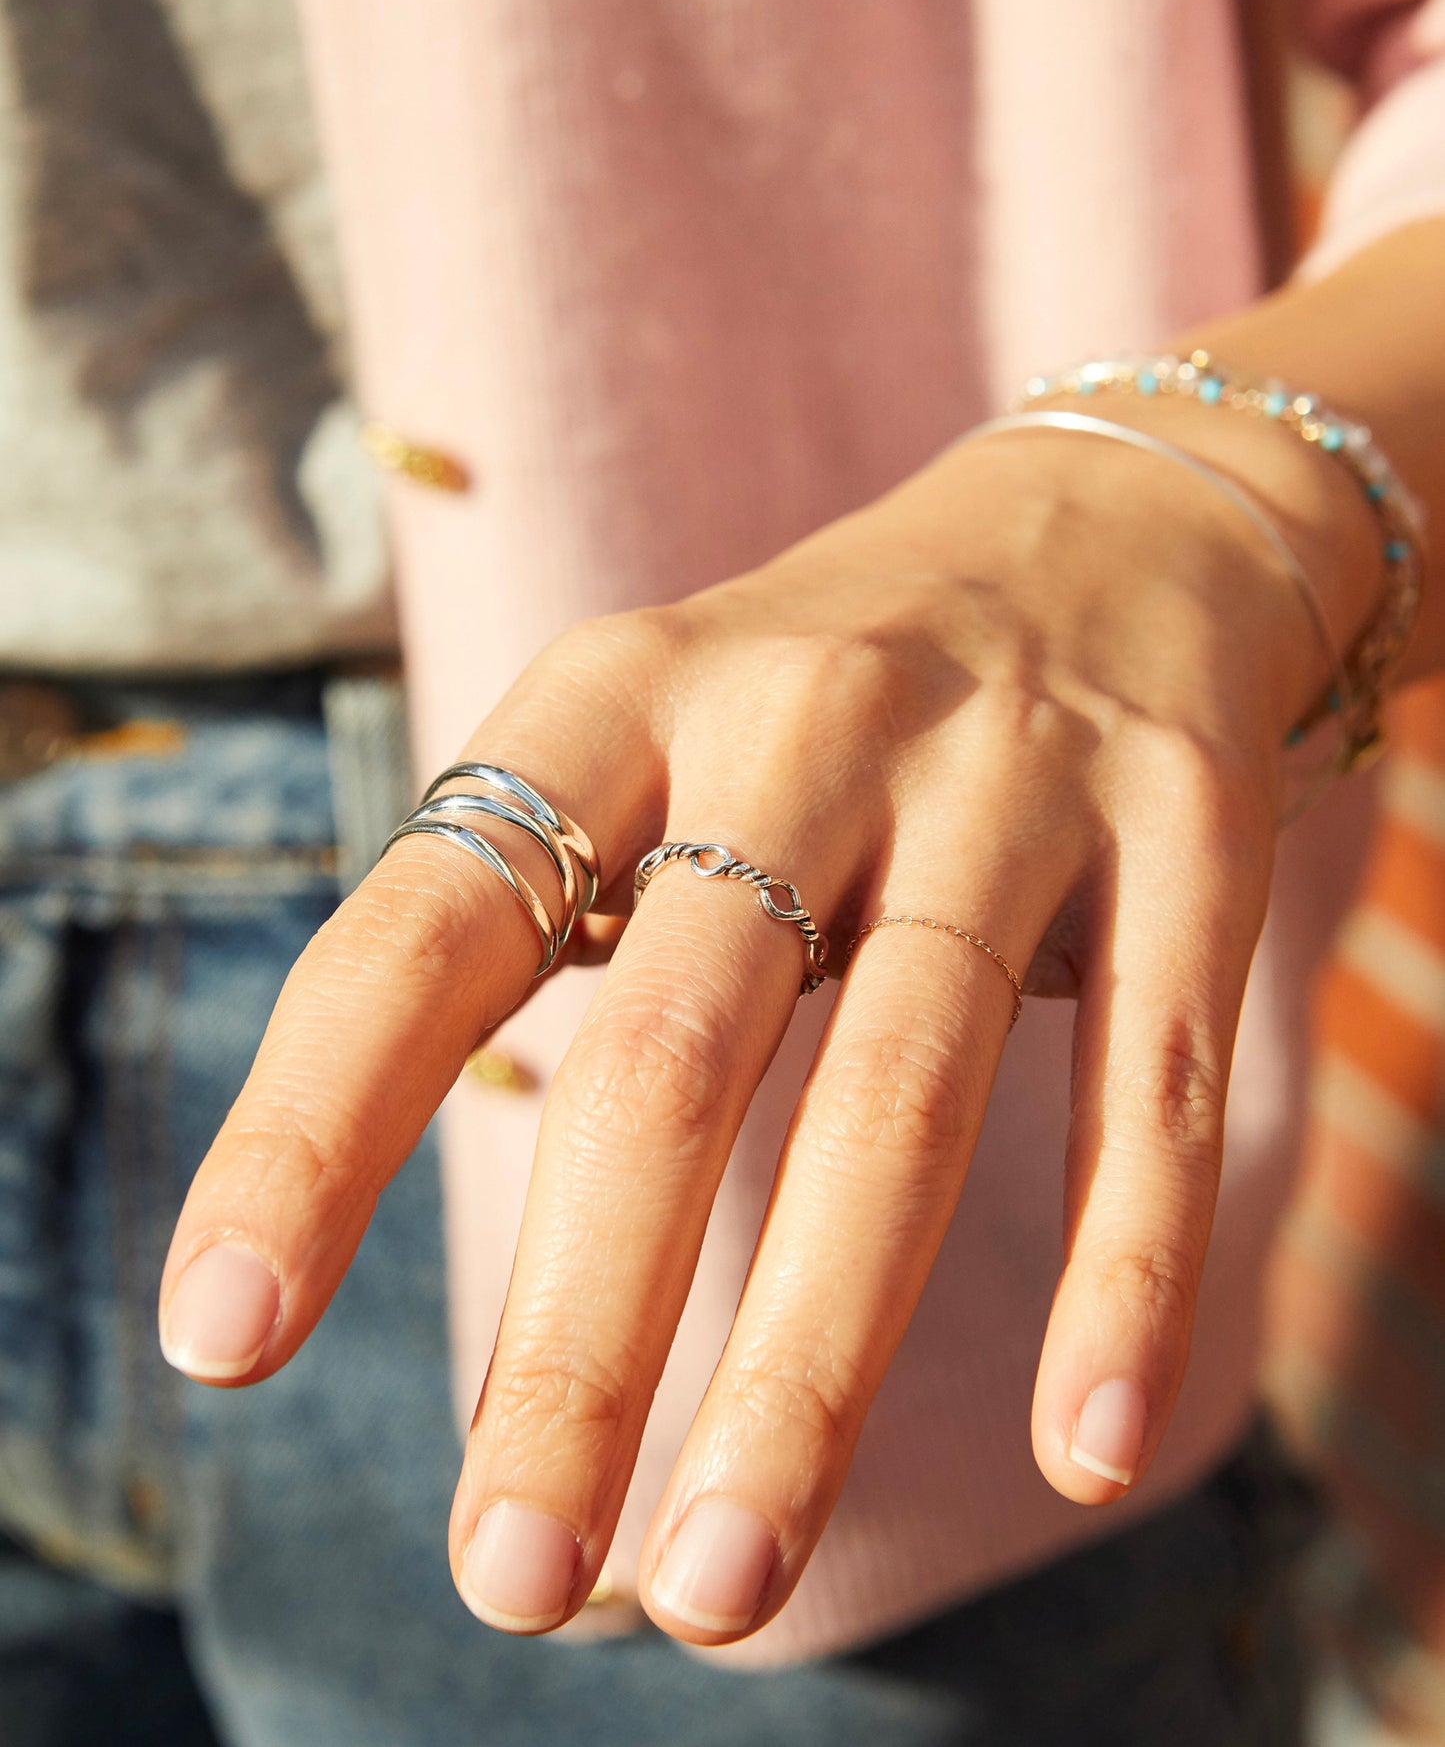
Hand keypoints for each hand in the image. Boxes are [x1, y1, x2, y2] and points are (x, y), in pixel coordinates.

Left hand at [158, 418, 1363, 1643]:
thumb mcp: (648, 736)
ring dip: (811, 1357)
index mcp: (613, 699)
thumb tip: (419, 1234)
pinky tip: (1081, 1447)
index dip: (310, 1135)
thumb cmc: (822, 694)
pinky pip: (1149, 1074)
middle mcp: (797, 717)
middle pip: (670, 1058)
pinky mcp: (1184, 825)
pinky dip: (1121, 1268)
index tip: (226, 1345)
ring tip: (733, 1577)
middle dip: (583, 1336)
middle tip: (515, 1576)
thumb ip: (542, 923)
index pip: (422, 928)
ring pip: (903, 1089)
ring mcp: (1003, 767)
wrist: (1105, 521)